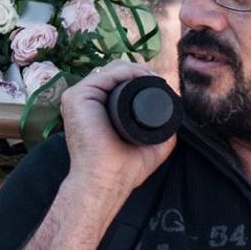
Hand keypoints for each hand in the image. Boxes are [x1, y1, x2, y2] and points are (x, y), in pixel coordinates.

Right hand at [56, 61, 177, 207]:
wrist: (107, 180)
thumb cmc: (124, 169)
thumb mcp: (151, 145)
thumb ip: (163, 130)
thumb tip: (174, 112)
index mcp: (97, 109)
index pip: (116, 83)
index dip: (138, 79)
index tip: (160, 84)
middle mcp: (86, 100)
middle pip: (113, 73)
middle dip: (137, 72)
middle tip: (158, 80)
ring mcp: (79, 97)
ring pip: (109, 70)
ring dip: (133, 69)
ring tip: (153, 78)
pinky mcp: (76, 96)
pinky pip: (103, 75)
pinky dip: (124, 72)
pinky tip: (140, 77)